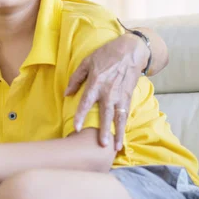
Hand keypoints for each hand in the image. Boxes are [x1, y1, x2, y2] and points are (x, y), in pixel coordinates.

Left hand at [66, 33, 147, 150]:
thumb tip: (67, 93)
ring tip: (116, 147)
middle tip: (102, 145)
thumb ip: (76, 79)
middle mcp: (109, 92)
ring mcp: (120, 95)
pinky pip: (125, 113)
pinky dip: (124, 125)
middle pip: (106, 114)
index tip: (76, 128)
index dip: (81, 116)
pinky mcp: (128, 96)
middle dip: (104, 131)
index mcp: (96, 83)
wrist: (131, 51)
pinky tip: (122, 136)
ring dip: (118, 133)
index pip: (86, 102)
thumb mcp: (87, 62)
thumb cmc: (106, 54)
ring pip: (119, 118)